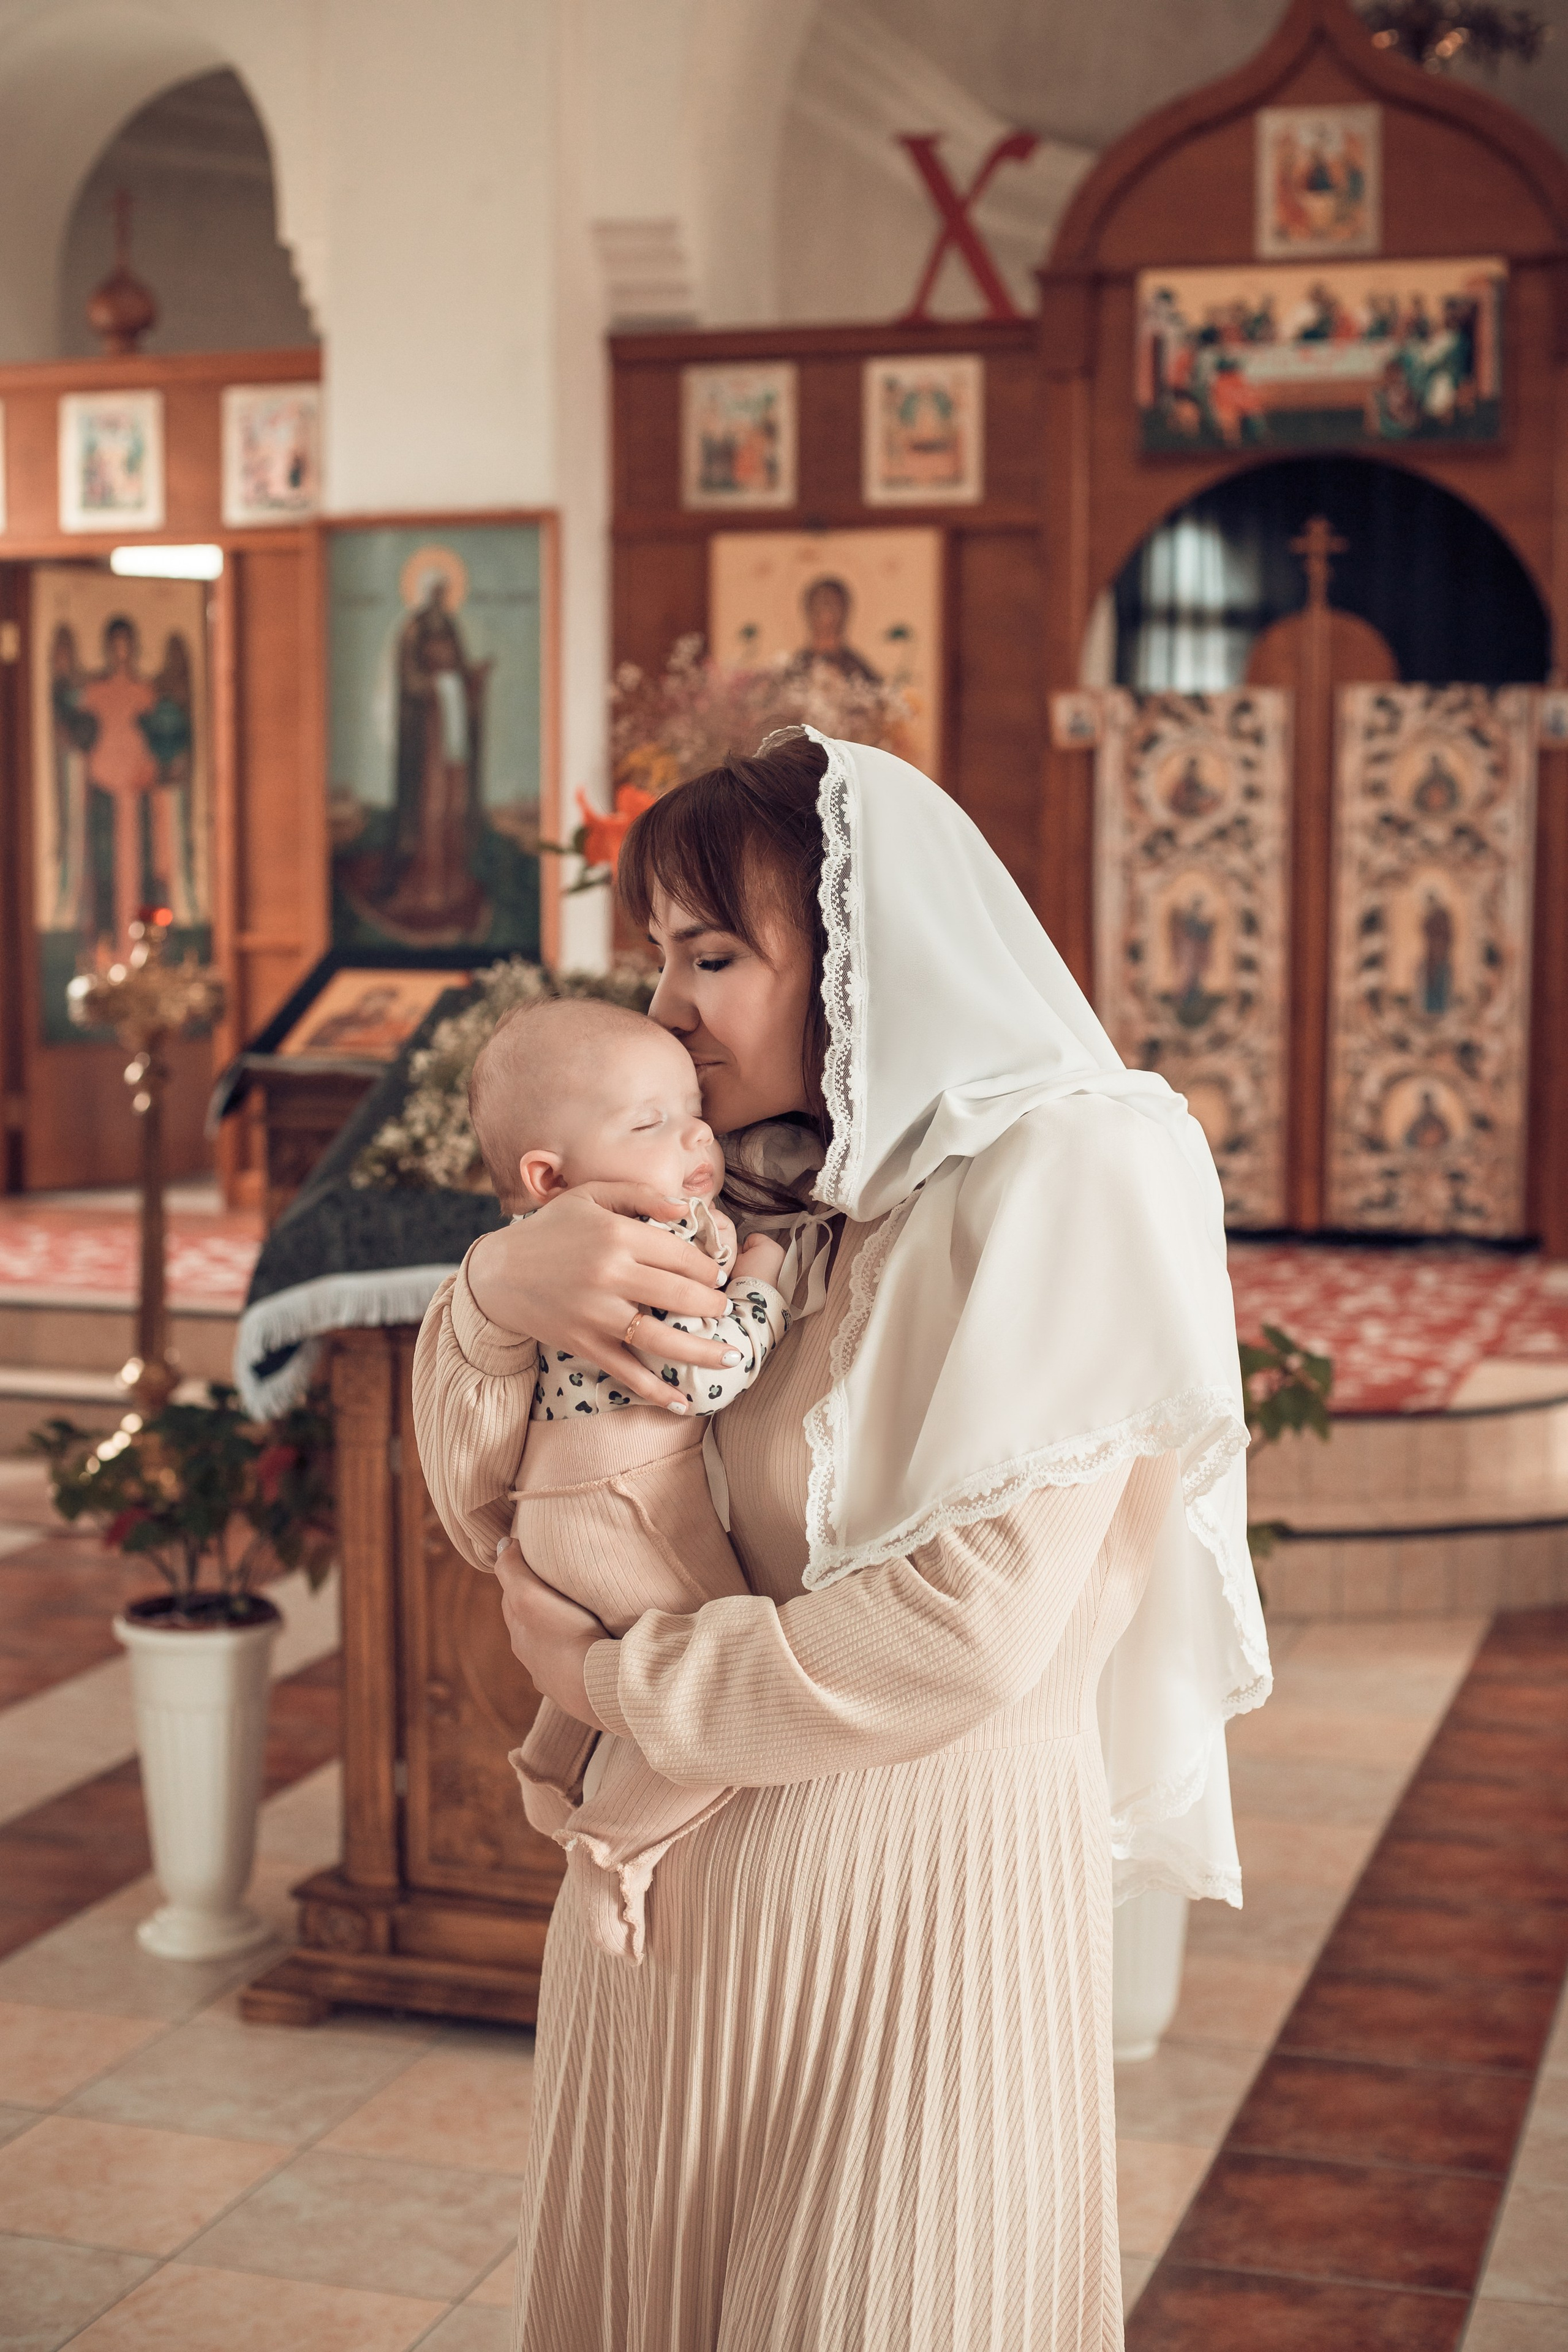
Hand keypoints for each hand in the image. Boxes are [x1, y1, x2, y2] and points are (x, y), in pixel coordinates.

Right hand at [466, 1182, 736, 1409]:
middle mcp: (609, 1275)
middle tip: (726, 1309)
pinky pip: (627, 1371)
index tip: (718, 1276)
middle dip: (713, 1305)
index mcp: (616, 1235)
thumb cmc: (550, 1230)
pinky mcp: (584, 1344)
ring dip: (702, 1351)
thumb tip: (685, 1207)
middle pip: (679, 1295)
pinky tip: (683, 1403)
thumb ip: (640, 1194)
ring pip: (661, 1338)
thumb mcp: (591, 1197)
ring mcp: (596, 1314)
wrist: (497, 1273)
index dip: (708, 1268)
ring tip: (732, 1355)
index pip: (680, 1255)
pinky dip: (656, 1391)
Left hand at [494, 1538, 608, 1727]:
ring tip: (582, 1615)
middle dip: (540, 1606)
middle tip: (558, 1585)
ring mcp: (559, 1678)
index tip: (533, 1561)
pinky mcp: (584, 1689)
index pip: (512, 1601)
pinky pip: (580, 1665)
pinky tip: (598, 1646)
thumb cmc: (565, 1637)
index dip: (519, 1579)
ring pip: (555, 1648)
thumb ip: (512, 1569)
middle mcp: (534, 1660)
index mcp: (520, 1636)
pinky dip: (583, 1652)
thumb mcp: (529, 1596)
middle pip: (532, 1625)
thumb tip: (501, 1544)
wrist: (597, 1687)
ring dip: (563, 1632)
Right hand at [732, 1233, 785, 1285]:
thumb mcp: (736, 1259)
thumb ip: (738, 1249)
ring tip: (754, 1272)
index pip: (751, 1238)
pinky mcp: (784, 1272)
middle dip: (753, 1253)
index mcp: (768, 1244)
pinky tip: (760, 1276)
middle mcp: (779, 1251)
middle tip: (747, 1265)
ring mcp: (783, 1261)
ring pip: (767, 1256)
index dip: (743, 1248)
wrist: (756, 1297)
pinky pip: (773, 1265)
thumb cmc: (747, 1278)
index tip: (742, 1258)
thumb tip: (740, 1249)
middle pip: (761, 1246)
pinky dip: (767, 1269)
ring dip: (761, 1261)